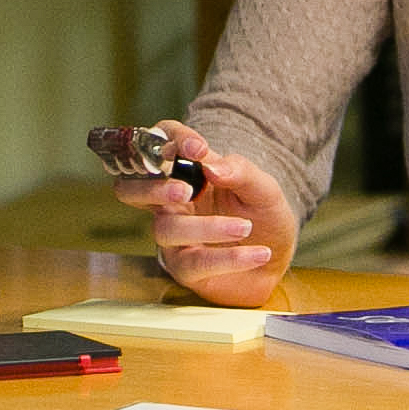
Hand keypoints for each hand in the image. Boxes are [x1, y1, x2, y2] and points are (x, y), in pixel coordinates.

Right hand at [115, 119, 298, 307]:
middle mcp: (171, 202)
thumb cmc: (263, 216)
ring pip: (167, 229)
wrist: (278, 258)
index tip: (198, 149)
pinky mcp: (185, 268)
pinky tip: (257, 253)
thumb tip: (210, 166)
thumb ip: (240, 172)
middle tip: (184, 190)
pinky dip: (228, 258)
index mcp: (187, 172)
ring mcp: (174, 236)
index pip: (161, 144)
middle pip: (130, 190)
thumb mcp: (264, 188)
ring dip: (207, 227)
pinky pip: (195, 263)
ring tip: (245, 227)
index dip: (171, 141)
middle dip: (151, 189)